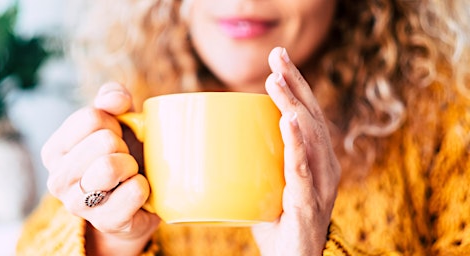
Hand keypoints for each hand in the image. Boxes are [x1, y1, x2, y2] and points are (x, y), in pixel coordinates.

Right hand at [41, 82, 160, 255]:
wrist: (138, 202)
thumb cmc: (124, 154)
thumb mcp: (117, 120)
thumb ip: (112, 98)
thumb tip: (116, 99)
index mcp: (54, 150)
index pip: (90, 117)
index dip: (114, 123)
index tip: (115, 137)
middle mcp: (57, 180)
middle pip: (104, 141)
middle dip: (124, 145)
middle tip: (124, 158)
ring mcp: (78, 205)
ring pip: (112, 167)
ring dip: (132, 166)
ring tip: (129, 174)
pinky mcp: (105, 222)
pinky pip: (134, 191)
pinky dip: (145, 186)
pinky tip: (138, 191)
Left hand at [252, 47, 340, 254]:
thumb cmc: (279, 227)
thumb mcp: (266, 188)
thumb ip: (254, 167)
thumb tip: (218, 145)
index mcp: (316, 160)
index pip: (308, 115)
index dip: (297, 86)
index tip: (279, 60)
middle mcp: (325, 168)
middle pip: (312, 118)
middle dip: (295, 84)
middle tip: (278, 56)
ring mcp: (321, 186)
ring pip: (311, 138)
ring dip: (293, 106)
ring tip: (276, 82)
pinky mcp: (311, 205)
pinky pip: (303, 170)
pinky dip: (297, 144)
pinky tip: (289, 121)